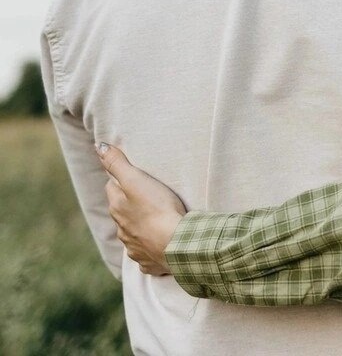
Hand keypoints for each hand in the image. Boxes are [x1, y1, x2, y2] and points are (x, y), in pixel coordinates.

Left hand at [97, 143, 186, 274]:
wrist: (176, 244)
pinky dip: (149, 246)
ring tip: (153, 218)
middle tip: (145, 193)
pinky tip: (158, 243)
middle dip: (129, 203)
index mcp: (118, 208)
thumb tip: (98, 147)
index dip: (121, 179)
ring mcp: (134, 247)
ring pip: (131, 233)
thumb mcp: (136, 180)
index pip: (112, 187)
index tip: (133, 174)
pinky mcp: (149, 261)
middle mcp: (122, 230)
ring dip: (139, 225)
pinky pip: (145, 252)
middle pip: (120, 211)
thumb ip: (117, 163)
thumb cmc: (157, 208)